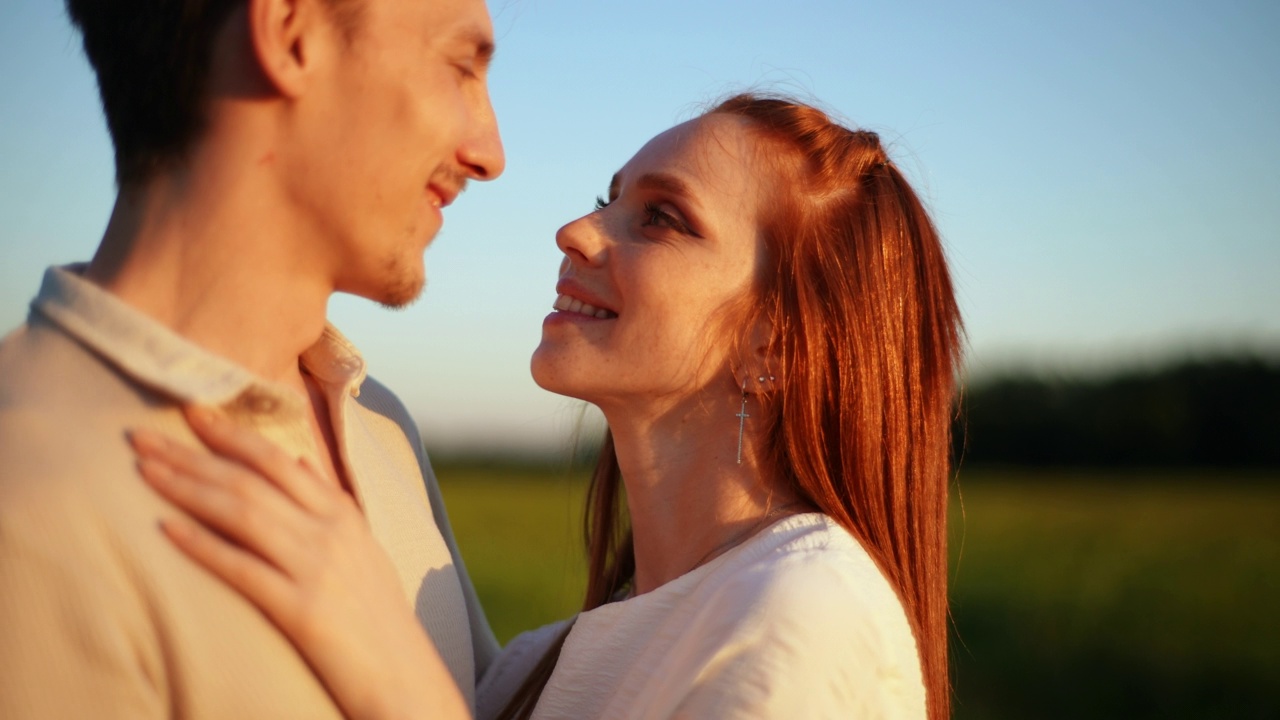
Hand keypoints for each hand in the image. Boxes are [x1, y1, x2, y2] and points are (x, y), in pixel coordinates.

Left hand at [130, 406, 468, 719]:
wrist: (403, 673)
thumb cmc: (377, 613)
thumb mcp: (363, 547)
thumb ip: (330, 502)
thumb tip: (298, 460)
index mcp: (342, 513)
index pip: (277, 459)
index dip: (230, 433)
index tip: (192, 411)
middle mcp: (328, 532)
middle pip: (249, 479)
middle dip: (191, 454)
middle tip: (142, 435)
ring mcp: (315, 568)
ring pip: (241, 513)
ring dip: (186, 488)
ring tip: (144, 470)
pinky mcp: (300, 610)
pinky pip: (242, 569)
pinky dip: (203, 546)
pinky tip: (167, 530)